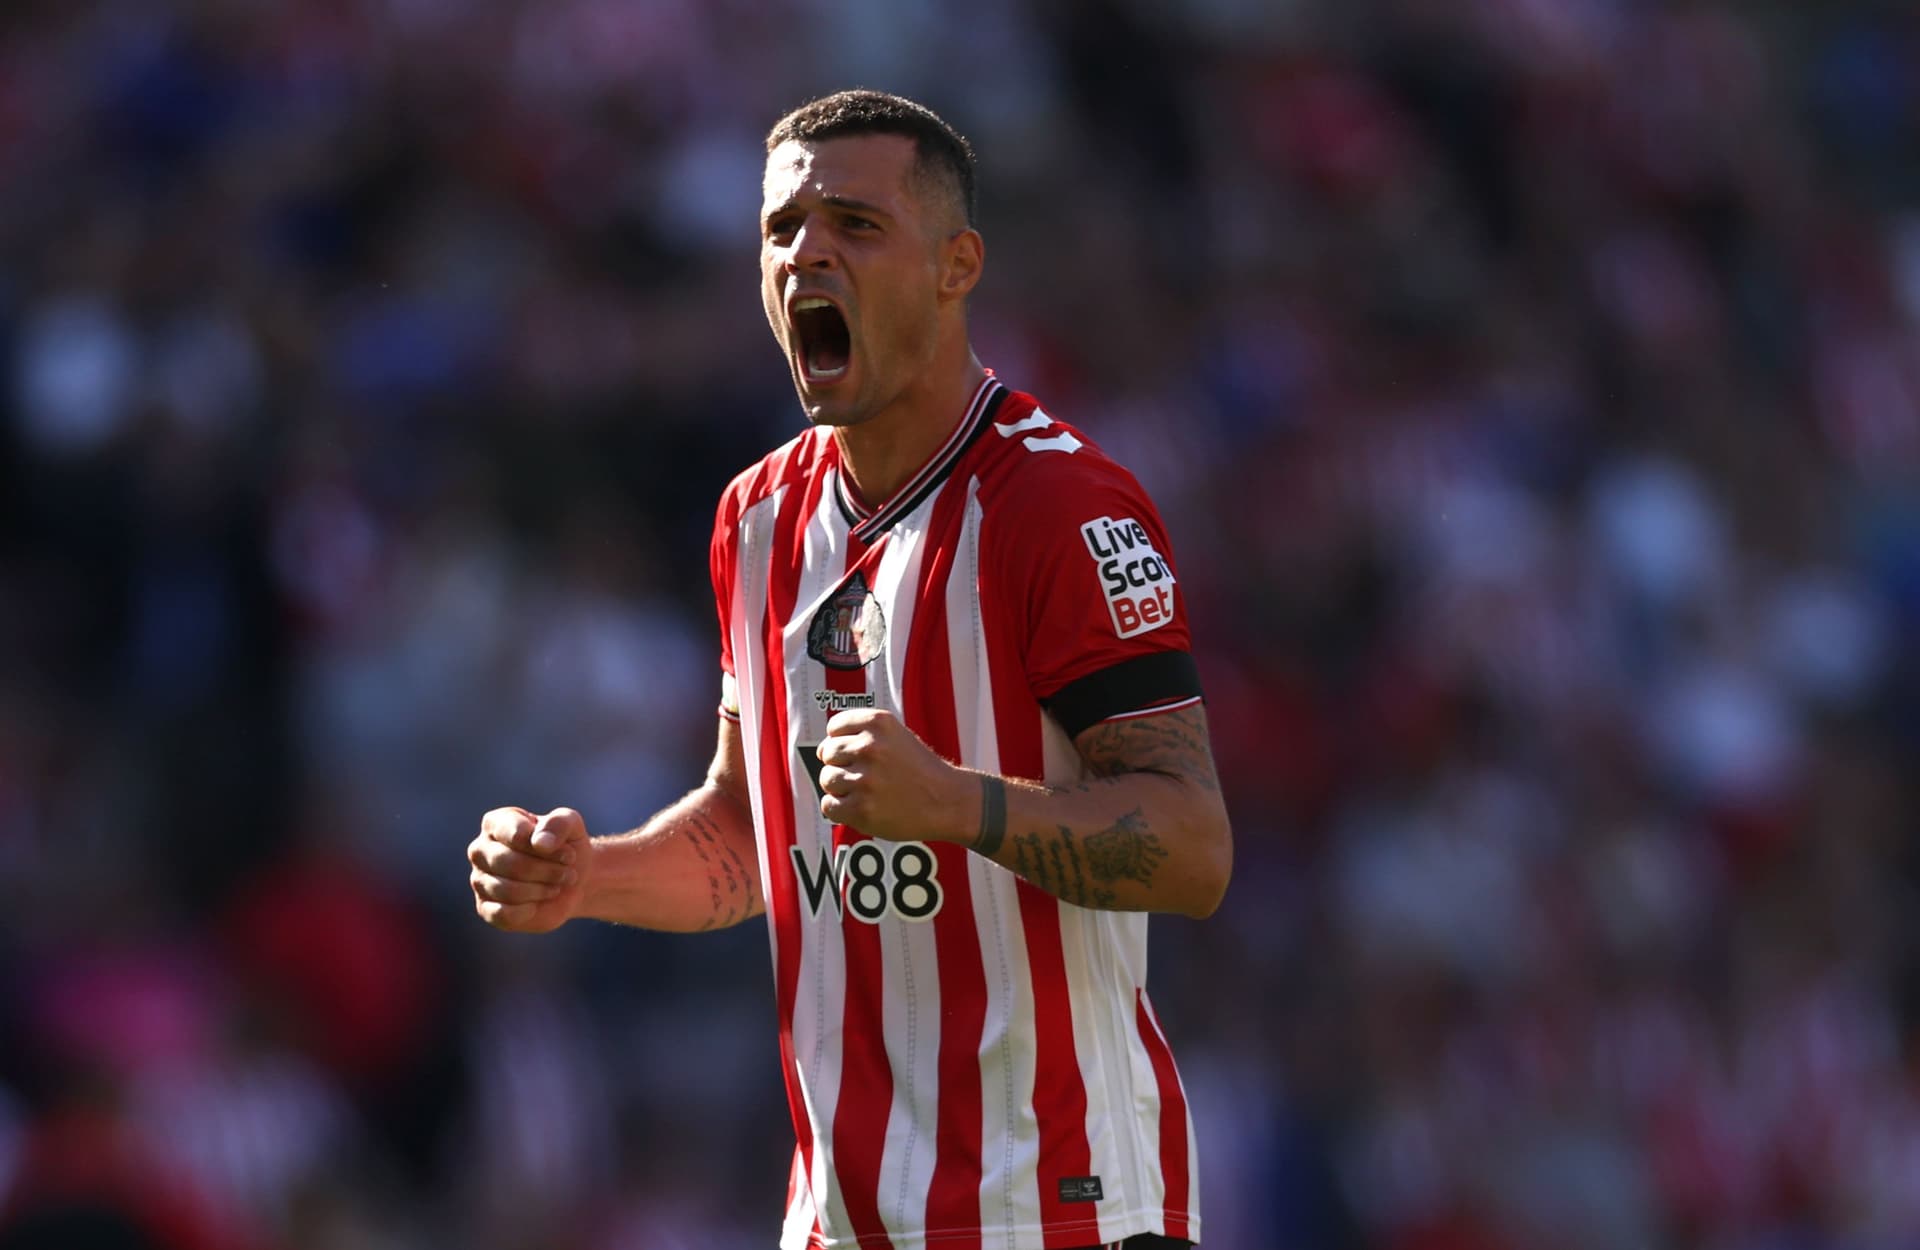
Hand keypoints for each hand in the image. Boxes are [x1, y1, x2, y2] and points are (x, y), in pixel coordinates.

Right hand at [468, 806, 588, 932]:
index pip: (513, 833)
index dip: (546, 846)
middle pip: (510, 863)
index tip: (569, 854)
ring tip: (558, 885)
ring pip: (507, 890)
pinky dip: (528, 910)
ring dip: (541, 889)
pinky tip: (539, 903)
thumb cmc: (566, 847)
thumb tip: (538, 843)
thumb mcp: (571, 826)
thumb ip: (558, 823)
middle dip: (546, 870)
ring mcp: (479, 880)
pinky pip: (502, 913)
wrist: (573, 882)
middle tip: (568, 873)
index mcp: (496, 823)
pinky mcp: (485, 908)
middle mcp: (480, 850)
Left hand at [815, 709, 969, 842]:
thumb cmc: (918, 768)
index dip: (843, 741)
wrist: (947, 800)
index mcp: (878, 723)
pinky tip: (859, 806)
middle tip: (866, 775)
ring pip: (827, 779)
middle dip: (842, 765)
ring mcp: (865, 779)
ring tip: (866, 792)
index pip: (834, 727)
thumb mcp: (896, 735)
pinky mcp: (862, 808)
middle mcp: (870, 747)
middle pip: (828, 753)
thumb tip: (821, 750)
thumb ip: (862, 734)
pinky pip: (829, 806)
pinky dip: (839, 809)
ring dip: (841, 788)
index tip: (860, 753)